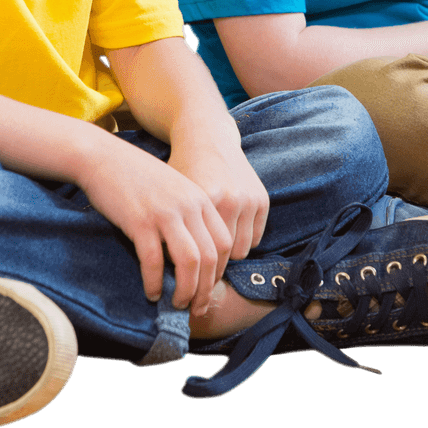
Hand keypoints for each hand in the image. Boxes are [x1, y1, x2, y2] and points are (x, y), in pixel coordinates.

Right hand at [79, 135, 234, 315]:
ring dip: (186, 290)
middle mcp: (188, 205)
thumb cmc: (136, 176)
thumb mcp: (172, 189)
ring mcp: (165, 213)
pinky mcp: (140, 222)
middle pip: (211, 256)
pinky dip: (155, 282)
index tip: (208, 288)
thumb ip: (187, 216)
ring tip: (178, 304)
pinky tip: (151, 292)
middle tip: (196, 307)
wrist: (103, 157)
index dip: (220, 271)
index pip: (224, 242)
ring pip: (189, 262)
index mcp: (200, 197)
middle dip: (206, 289)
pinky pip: (155, 261)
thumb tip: (194, 258)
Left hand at [169, 132, 269, 278]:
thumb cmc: (182, 170)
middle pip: (223, 257)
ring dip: (227, 256)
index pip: (201, 254)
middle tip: (200, 281)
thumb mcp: (171, 197)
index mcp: (205, 199)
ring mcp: (249, 198)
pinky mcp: (262, 199)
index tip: (184, 289)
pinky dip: (242, 240)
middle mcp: (231, 199)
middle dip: (211, 273)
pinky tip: (227, 234)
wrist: (208, 138)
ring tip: (211, 252)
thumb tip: (165, 276)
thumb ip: (170, 231)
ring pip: (241, 251)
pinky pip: (255, 238)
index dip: (192, 275)